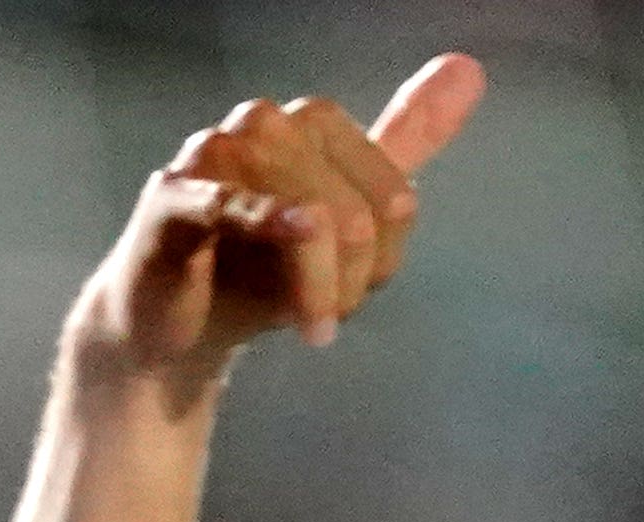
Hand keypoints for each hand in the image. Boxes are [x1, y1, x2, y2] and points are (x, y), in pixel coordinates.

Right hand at [65, 54, 482, 390]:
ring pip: (305, 210)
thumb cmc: (257, 271)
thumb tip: (470, 69)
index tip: (355, 297)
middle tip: (325, 324)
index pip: (389, 191)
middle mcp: (264, 124)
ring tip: (302, 324)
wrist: (172, 331)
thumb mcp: (344, 212)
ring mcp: (214, 157)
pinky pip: (229, 201)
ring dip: (314, 284)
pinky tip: (298, 231)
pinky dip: (267, 215)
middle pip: (351, 208)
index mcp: (311, 123)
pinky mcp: (174, 200)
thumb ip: (404, 144)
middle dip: (350, 279)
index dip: (383, 258)